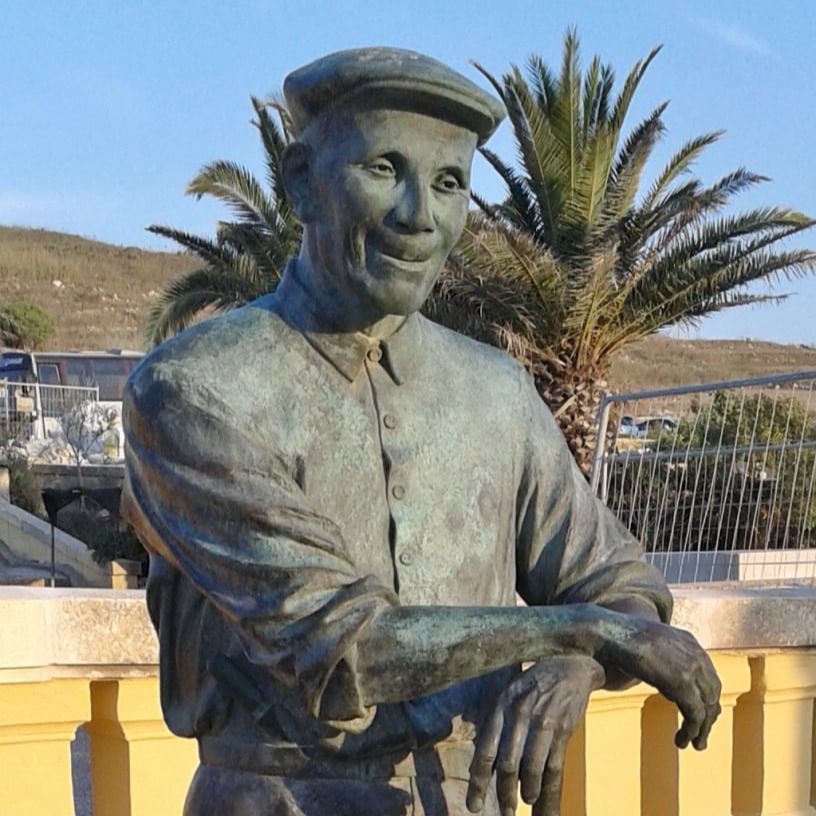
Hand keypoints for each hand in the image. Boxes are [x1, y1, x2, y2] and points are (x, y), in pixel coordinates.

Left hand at [466, 655, 604, 815]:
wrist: (571, 664)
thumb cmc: (535, 683)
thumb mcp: (510, 692)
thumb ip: (499, 723)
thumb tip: (485, 762)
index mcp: (502, 703)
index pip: (485, 748)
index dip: (479, 780)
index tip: (474, 805)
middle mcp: (520, 712)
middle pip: (507, 763)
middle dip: (504, 794)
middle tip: (504, 813)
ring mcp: (544, 721)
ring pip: (532, 769)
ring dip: (527, 793)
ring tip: (523, 804)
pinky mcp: (564, 730)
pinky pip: (554, 768)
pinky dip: (548, 792)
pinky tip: (540, 804)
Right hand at [603, 619, 721, 750]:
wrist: (609, 633)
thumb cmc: (619, 637)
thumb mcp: (649, 642)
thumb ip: (661, 654)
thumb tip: (660, 671)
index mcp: (688, 641)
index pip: (708, 675)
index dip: (706, 698)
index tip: (701, 715)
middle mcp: (695, 653)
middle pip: (712, 692)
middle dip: (708, 717)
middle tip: (700, 736)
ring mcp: (691, 667)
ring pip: (707, 707)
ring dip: (701, 729)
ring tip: (694, 745)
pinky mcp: (682, 683)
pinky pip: (695, 715)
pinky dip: (691, 732)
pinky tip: (681, 742)